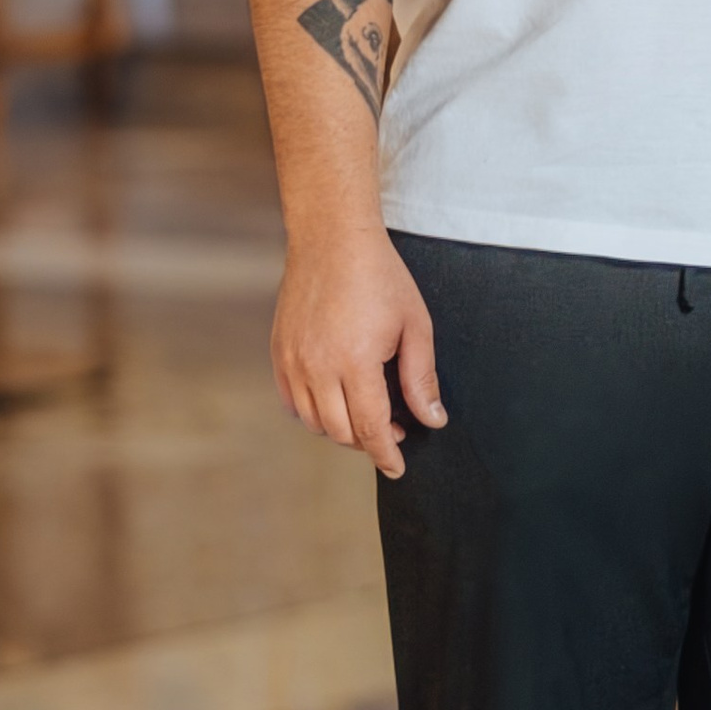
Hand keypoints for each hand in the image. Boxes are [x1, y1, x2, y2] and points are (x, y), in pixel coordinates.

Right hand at [272, 224, 442, 480]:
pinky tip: (334, 403)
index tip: (397, 469)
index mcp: (356, 362)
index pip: (371, 428)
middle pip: (341, 432)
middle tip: (392, 431)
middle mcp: (318, 367)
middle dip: (368, 442)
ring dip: (341, 429)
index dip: (386, 455)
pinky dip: (313, 413)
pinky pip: (292, 402)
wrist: (332, 240)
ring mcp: (293, 361)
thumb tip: (431, 420)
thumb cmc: (380, 278)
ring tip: (366, 414)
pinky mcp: (279, 352)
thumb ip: (421, 378)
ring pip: (314, 422)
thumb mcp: (415, 326)